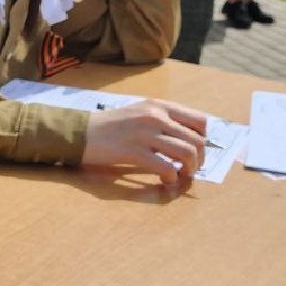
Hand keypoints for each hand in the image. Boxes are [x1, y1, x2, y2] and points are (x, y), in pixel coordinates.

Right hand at [82, 99, 208, 183]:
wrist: (81, 132)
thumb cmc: (110, 125)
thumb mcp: (139, 111)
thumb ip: (163, 119)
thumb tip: (188, 137)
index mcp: (159, 106)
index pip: (200, 121)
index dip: (204, 139)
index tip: (196, 150)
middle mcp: (156, 117)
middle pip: (197, 140)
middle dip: (200, 159)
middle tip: (192, 168)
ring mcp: (145, 134)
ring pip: (187, 153)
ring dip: (190, 169)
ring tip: (182, 175)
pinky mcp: (135, 152)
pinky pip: (167, 167)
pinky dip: (172, 178)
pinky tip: (165, 180)